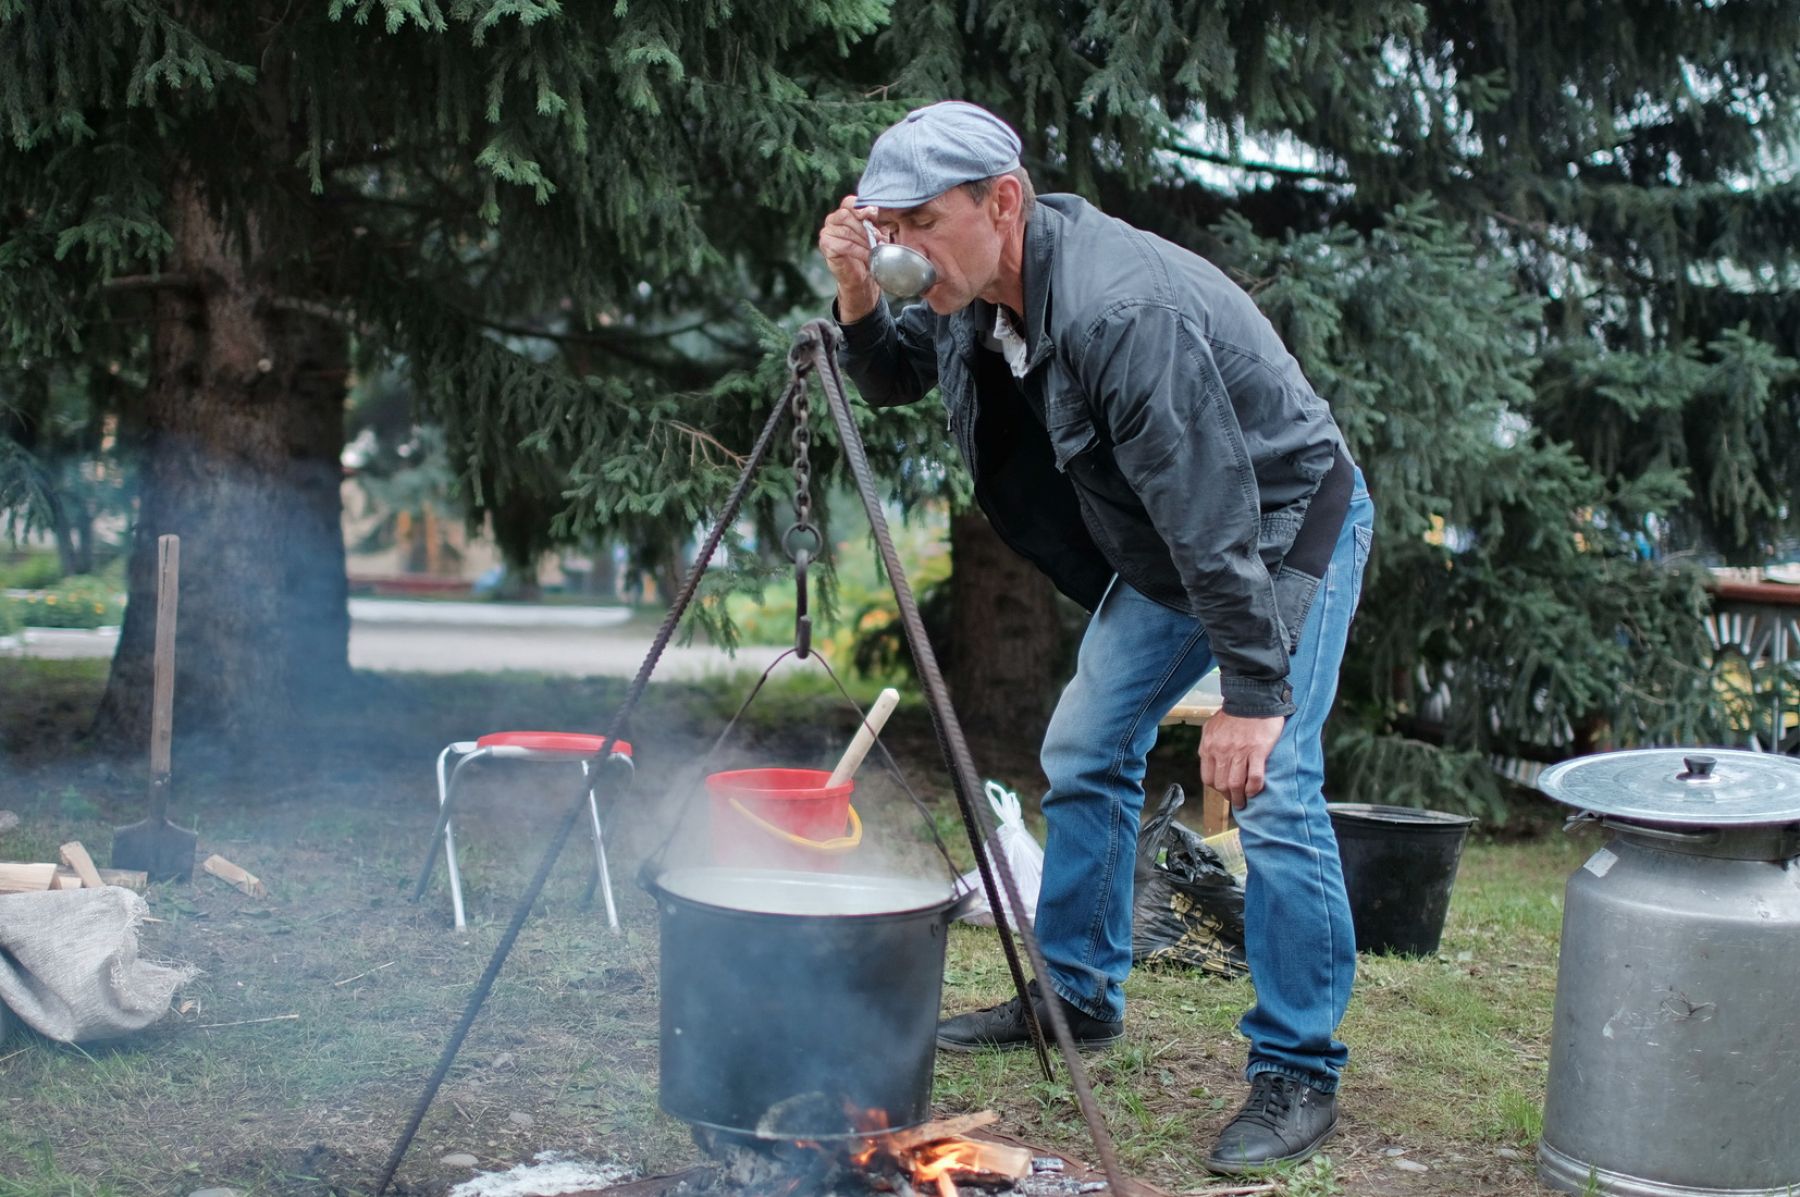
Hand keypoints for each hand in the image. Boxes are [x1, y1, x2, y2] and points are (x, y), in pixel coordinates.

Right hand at [817, 194, 882, 321]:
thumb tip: (875, 209)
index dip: (861, 207)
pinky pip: (845, 245)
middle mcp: (832, 220)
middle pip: (847, 215)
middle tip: (877, 239)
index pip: (849, 202)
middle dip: (865, 227)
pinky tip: (867, 256)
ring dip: (864, 241)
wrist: (862, 276)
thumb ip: (875, 219)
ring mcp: (826, 232)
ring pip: (847, 231)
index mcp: (844, 213)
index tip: (874, 214)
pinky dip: (859, 251)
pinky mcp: (826, 246)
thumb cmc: (868, 251)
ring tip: (875, 249)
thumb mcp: (876, 232)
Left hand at [1199, 712, 1285, 809]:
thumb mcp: (1212, 726)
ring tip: (1245, 801)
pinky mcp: (1257, 751)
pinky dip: (1254, 788)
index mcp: (1209, 747)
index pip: (1208, 778)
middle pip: (1222, 785)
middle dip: (1229, 797)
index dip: (1216, 788)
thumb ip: (1208, 743)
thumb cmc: (1234, 712)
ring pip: (1237, 785)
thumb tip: (1207, 758)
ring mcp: (1239, 753)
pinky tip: (1255, 790)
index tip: (1224, 791)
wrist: (1253, 698)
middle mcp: (1221, 752)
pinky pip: (1255, 778)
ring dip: (1241, 798)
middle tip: (1236, 800)